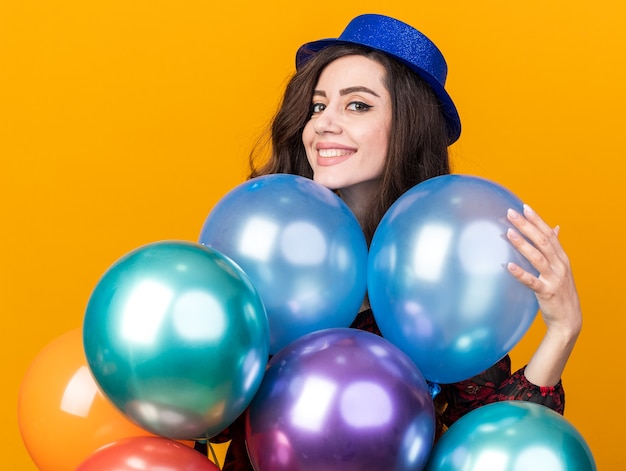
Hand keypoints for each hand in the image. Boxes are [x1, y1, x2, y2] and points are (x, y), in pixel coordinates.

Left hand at [505, 204, 581, 385]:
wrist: (569, 320)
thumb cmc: (562, 291)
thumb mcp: (562, 267)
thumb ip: (556, 248)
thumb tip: (555, 227)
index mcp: (562, 258)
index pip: (549, 234)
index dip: (536, 220)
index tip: (524, 207)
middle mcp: (560, 265)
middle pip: (543, 241)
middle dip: (526, 226)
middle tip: (511, 214)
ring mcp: (554, 278)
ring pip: (537, 257)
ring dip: (522, 244)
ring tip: (509, 232)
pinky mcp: (546, 292)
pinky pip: (531, 281)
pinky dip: (520, 273)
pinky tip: (508, 266)